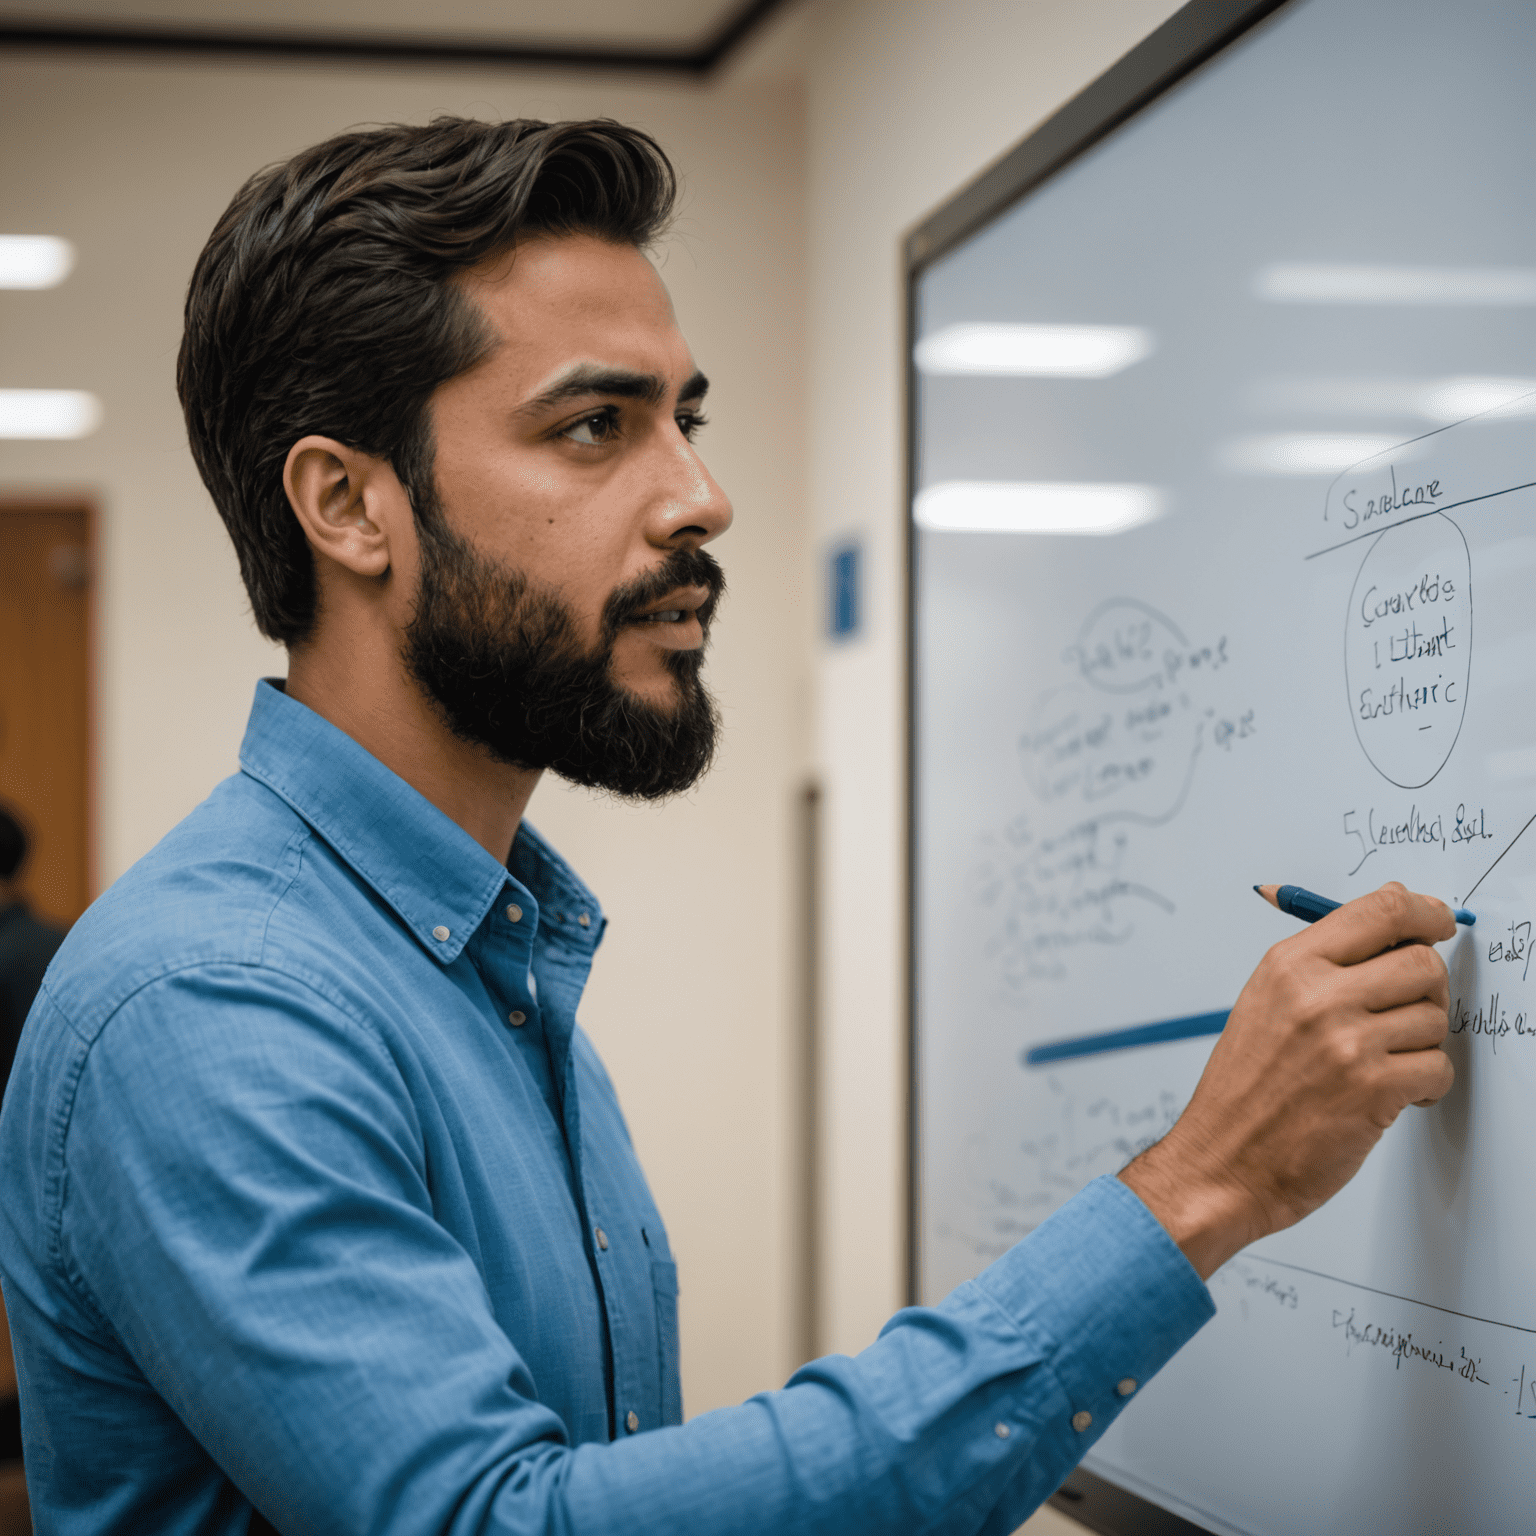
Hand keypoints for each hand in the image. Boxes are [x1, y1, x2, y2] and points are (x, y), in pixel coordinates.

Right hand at [1119, 881, 1455, 1277]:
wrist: (1222, 1160)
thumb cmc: (1243, 1089)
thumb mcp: (1265, 1003)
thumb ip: (1323, 960)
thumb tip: (1392, 917)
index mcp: (1289, 965)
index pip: (1380, 910)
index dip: (1424, 912)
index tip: (1437, 920)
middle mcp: (1317, 995)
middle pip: (1421, 962)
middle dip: (1427, 989)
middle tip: (1406, 1012)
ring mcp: (1347, 1042)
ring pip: (1435, 1018)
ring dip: (1422, 1044)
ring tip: (1385, 1061)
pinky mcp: (1374, 1089)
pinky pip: (1438, 1068)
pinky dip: (1426, 1085)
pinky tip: (1394, 1093)